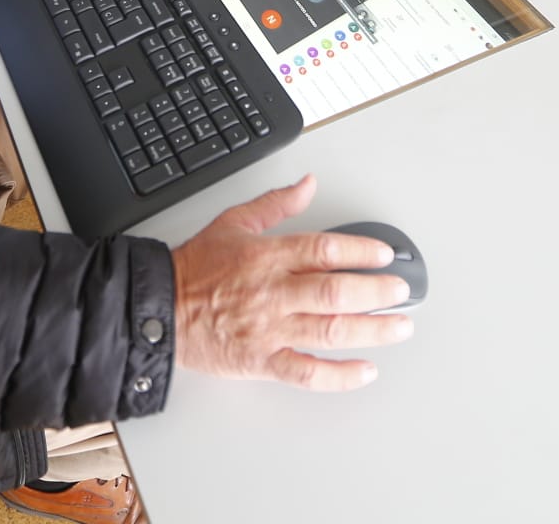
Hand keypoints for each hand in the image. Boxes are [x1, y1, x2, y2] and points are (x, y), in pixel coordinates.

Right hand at [171, 175, 412, 391]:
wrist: (158, 308)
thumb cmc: (195, 268)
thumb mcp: (234, 222)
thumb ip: (276, 204)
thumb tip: (308, 184)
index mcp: (267, 256)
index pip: (324, 249)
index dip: (360, 250)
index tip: (384, 254)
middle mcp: (272, 293)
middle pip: (335, 292)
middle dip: (376, 292)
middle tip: (400, 291)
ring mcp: (269, 330)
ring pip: (329, 331)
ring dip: (371, 330)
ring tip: (399, 328)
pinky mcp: (260, 361)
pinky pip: (306, 373)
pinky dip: (338, 375)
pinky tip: (364, 370)